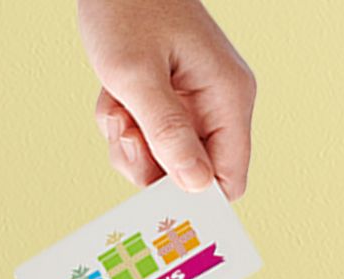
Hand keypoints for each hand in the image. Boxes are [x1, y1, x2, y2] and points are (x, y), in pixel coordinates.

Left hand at [79, 0, 254, 199]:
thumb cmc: (128, 10)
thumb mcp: (136, 75)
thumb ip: (166, 131)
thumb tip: (195, 184)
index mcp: (227, 96)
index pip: (229, 177)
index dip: (195, 195)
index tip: (153, 192)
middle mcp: (218, 103)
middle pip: (190, 173)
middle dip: (148, 162)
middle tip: (123, 131)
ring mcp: (194, 102)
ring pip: (163, 157)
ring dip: (130, 142)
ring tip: (115, 104)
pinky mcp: (171, 98)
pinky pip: (149, 134)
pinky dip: (124, 123)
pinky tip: (113, 96)